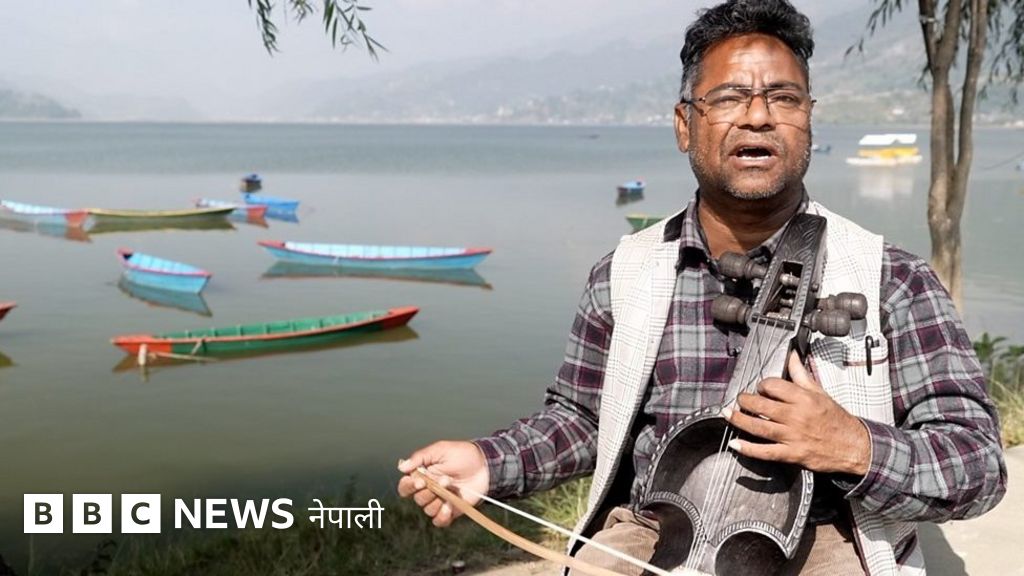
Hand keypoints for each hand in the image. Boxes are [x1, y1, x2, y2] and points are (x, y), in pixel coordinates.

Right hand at [397, 440, 489, 526]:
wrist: (485, 465)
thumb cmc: (462, 454)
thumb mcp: (440, 450)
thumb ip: (420, 458)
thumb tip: (401, 467)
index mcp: (422, 475)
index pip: (405, 486)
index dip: (409, 486)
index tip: (420, 481)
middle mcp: (428, 490)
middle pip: (417, 499)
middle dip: (430, 491)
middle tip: (446, 479)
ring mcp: (440, 501)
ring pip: (428, 510)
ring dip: (438, 501)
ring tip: (451, 488)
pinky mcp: (451, 511)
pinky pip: (439, 521)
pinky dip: (442, 516)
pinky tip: (449, 506)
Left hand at [723, 351, 870, 474]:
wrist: (854, 446)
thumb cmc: (836, 419)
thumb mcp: (820, 392)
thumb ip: (801, 374)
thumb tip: (792, 355)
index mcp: (804, 399)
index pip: (774, 386)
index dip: (763, 385)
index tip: (761, 388)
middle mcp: (797, 416)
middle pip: (762, 405)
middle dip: (745, 401)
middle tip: (739, 400)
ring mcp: (793, 436)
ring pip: (760, 427)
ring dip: (739, 420)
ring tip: (728, 414)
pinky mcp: (792, 454)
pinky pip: (766, 451)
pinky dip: (748, 449)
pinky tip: (735, 444)